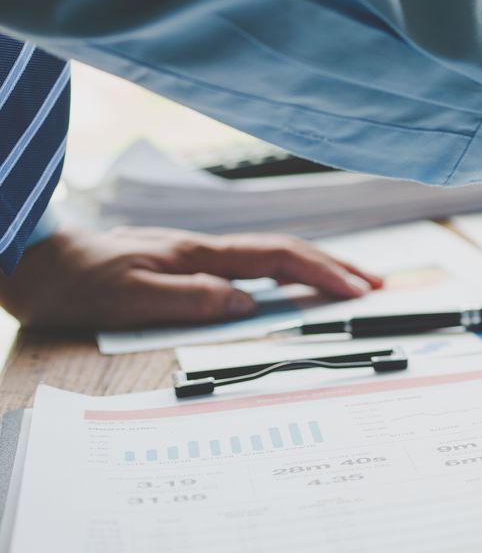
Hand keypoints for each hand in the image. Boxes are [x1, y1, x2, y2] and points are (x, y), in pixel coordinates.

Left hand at [0, 225, 381, 331]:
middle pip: (284, 251)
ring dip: (312, 267)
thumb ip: (189, 299)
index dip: (324, 273)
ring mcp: (191, 254)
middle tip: (375, 285)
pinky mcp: (179, 263)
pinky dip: (281, 272)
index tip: (359, 291)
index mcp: (198, 254)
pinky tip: (284, 286)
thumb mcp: (126, 297)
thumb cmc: (70, 281)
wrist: (29, 258)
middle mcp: (201, 249)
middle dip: (334, 266)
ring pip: (268, 256)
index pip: (278, 258)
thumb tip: (244, 304)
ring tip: (345, 283)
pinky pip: (246, 266)